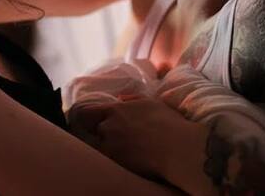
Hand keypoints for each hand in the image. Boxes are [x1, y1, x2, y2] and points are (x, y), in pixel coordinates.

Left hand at [69, 97, 214, 194]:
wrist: (178, 148)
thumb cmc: (168, 123)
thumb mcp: (151, 103)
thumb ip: (132, 100)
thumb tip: (120, 99)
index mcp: (116, 110)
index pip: (89, 112)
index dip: (87, 116)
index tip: (86, 120)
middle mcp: (109, 127)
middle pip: (95, 130)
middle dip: (102, 133)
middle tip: (112, 137)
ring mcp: (111, 146)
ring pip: (100, 147)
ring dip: (107, 148)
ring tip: (121, 150)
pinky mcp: (117, 163)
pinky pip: (108, 161)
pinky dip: (112, 160)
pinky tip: (122, 161)